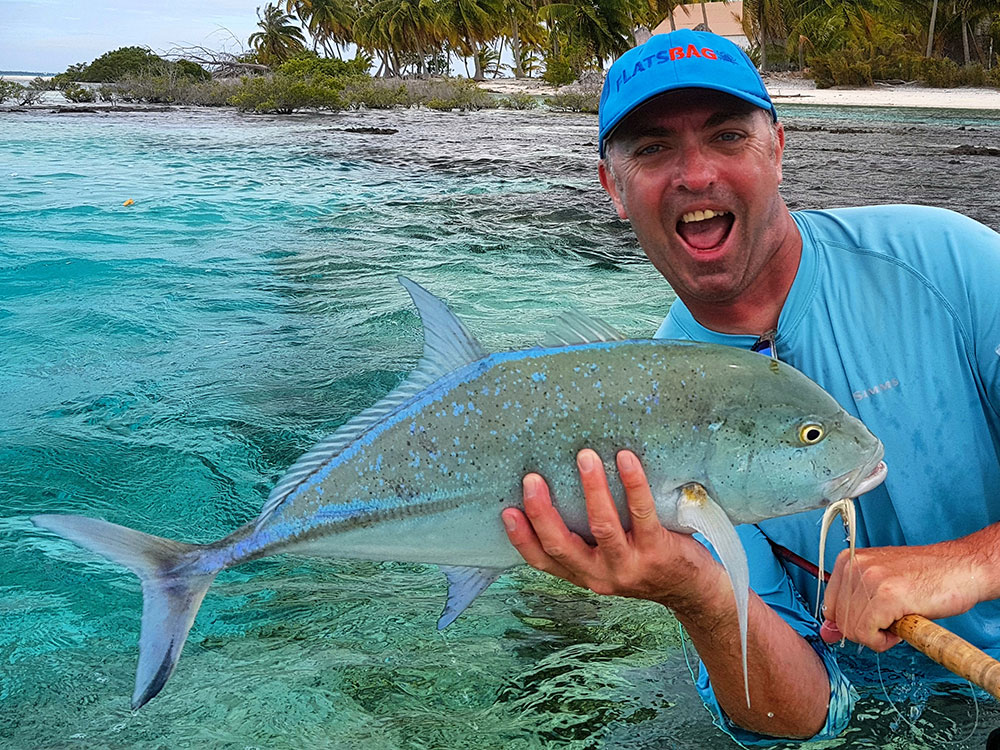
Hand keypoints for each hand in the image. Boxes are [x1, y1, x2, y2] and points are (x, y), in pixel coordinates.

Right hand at [501, 448, 724, 608]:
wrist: (696, 593)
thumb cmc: (648, 565)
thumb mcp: (610, 562)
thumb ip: (587, 540)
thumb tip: (562, 489)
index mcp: (585, 575)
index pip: (544, 562)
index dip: (522, 539)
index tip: (506, 511)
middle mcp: (602, 575)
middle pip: (562, 545)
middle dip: (543, 511)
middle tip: (532, 478)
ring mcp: (629, 565)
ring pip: (602, 526)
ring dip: (591, 489)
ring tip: (584, 456)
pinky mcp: (657, 551)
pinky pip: (641, 513)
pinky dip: (632, 484)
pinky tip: (626, 459)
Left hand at [820, 541, 984, 650]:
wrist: (962, 568)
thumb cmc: (924, 578)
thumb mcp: (878, 587)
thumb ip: (850, 608)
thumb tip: (826, 634)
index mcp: (846, 560)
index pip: (830, 608)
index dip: (854, 622)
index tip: (876, 618)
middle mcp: (853, 566)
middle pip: (840, 621)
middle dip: (866, 630)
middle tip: (893, 619)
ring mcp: (869, 579)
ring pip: (853, 630)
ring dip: (878, 636)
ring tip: (901, 618)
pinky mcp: (887, 596)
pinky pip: (869, 634)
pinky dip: (884, 641)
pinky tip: (904, 625)